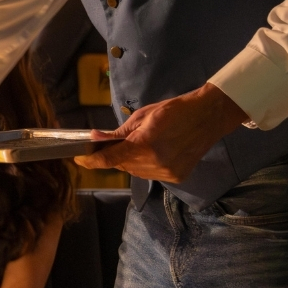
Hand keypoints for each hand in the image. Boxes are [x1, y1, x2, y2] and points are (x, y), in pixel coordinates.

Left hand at [74, 83, 248, 182]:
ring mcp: (167, 173)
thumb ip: (118, 133)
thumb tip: (96, 139)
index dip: (91, 161)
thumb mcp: (142, 117)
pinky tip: (154, 152)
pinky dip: (146, 165)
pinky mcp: (176, 177)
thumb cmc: (174, 110)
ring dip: (130, 161)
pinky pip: (151, 174)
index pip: (109, 159)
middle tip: (111, 144)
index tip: (79, 159)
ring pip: (136, 171)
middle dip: (114, 156)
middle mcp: (155, 163)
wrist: (209, 116)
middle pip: (122, 165)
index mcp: (144, 145)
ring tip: (139, 144)